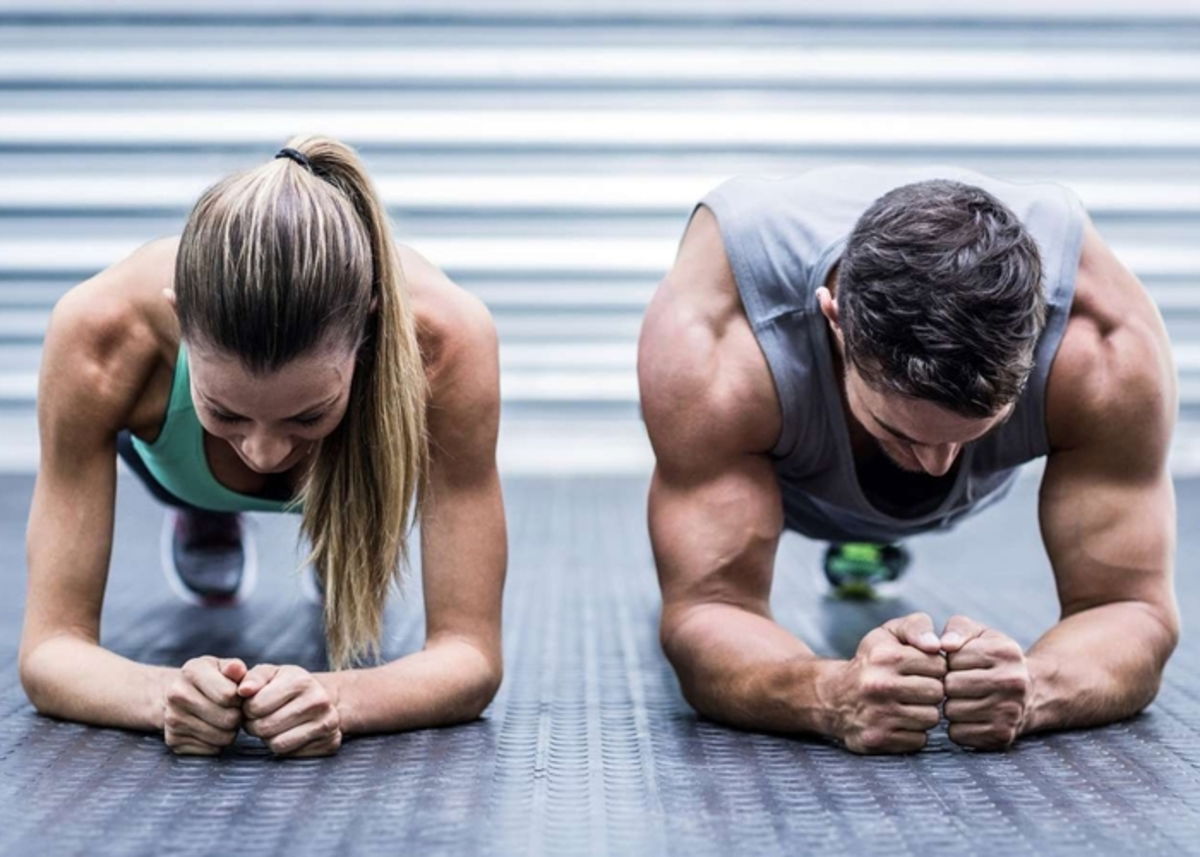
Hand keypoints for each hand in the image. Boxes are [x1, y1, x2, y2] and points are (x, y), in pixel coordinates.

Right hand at [163, 656, 246, 754]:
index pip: (229, 695)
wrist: (178, 695)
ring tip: (224, 718)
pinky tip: (212, 729)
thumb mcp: (222, 667)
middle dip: (237, 715)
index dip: (240, 697)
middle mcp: (176, 695)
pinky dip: (217, 743)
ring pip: (222, 737)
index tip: (237, 694)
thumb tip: (238, 669)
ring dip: (230, 731)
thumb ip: (235, 668)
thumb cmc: (210, 679)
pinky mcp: (173, 740)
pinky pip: (211, 749)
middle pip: (228, 718)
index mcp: (191, 671)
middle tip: (233, 710)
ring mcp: (172, 720)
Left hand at [237, 664, 341, 756]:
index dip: (248, 708)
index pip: (256, 706)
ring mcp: (327, 723)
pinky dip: (284, 748)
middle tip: (260, 718)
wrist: (321, 697)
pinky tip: (288, 734)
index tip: (254, 705)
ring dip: (268, 738)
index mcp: (302, 680)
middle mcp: (319, 701)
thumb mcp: (270, 674)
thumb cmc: (286, 685)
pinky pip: (291, 755)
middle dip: (255, 725)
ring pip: (277, 744)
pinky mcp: (330, 742)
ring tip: (273, 726)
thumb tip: (243, 690)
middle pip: (265, 727)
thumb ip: (252, 678)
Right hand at [829, 612, 946, 753]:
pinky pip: (918, 740)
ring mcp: (878, 715)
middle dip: (930, 690)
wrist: (832, 696)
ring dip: (923, 712)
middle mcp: (880, 685)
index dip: (934, 667)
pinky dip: (913, 732)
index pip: (939, 666)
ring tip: (907, 704)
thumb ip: (917, 626)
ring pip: (930, 718)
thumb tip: (937, 645)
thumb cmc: (871, 661)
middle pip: (937, 693)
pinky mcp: (877, 739)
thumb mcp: (888, 633)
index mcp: (886, 656)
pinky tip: (898, 721)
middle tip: (915, 688)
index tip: (920, 669)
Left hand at [941, 615, 1031, 749]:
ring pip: (951, 711)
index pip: (952, 658)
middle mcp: (1013, 681)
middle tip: (959, 684)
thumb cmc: (992, 659)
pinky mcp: (1002, 736)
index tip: (960, 664)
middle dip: (948, 684)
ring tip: (965, 699)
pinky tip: (970, 716)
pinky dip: (957, 726)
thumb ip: (957, 629)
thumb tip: (943, 645)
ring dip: (951, 705)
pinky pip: (957, 734)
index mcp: (1005, 651)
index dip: (950, 661)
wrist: (1030, 694)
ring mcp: (1010, 711)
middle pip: (951, 686)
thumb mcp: (979, 634)